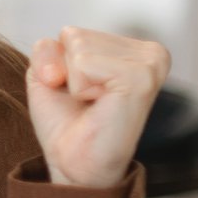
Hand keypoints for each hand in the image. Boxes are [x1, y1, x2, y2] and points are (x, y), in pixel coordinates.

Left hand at [25, 27, 169, 189]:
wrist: (75, 164)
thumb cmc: (66, 123)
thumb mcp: (47, 75)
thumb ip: (48, 47)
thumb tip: (67, 40)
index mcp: (135, 49)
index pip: (71, 32)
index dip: (59, 67)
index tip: (80, 95)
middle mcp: (151, 52)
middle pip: (73, 35)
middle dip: (65, 73)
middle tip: (86, 103)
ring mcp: (151, 63)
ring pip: (77, 45)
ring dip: (73, 82)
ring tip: (94, 105)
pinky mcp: (141, 77)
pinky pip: (83, 62)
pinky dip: (79, 88)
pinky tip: (100, 106)